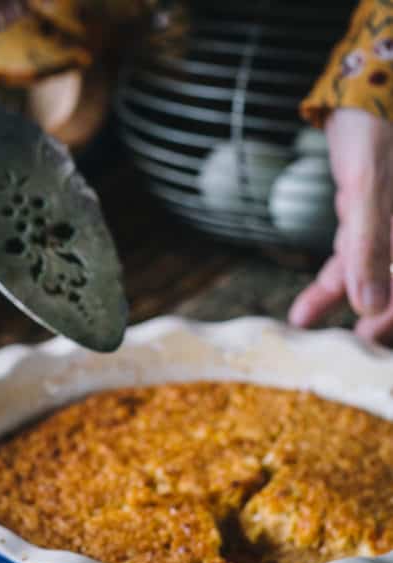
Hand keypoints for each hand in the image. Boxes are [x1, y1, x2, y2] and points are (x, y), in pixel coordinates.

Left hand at [289, 108, 392, 342]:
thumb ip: (369, 246)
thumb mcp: (369, 186)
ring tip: (315, 332)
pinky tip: (305, 312)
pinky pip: (352, 263)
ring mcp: (392, 229)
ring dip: (346, 307)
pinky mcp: (369, 224)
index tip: (370, 337)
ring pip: (374, 280)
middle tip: (346, 348)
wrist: (367, 87)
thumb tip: (368, 305)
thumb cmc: (377, 128)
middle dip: (376, 321)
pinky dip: (330, 286)